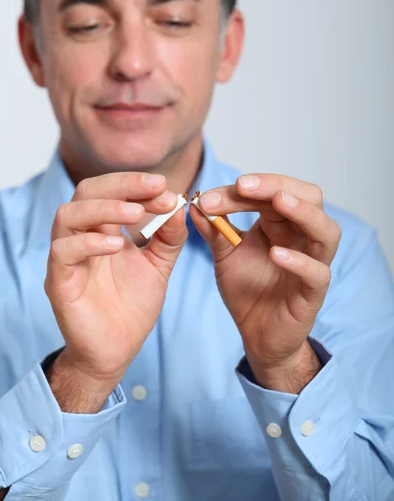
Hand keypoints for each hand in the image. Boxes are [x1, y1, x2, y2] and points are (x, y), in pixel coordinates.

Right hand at [44, 172, 186, 394]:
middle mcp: (81, 237)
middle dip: (122, 184)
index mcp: (102, 229)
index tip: (164, 187)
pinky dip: (90, 242)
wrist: (116, 351)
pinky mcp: (59, 282)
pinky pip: (63, 252)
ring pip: (68, 215)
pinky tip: (117, 246)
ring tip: (136, 214)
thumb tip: (177, 205)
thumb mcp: (158, 265)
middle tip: (155, 187)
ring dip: (105, 207)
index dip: (136, 184)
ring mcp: (67, 258)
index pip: (110, 190)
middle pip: (87, 191)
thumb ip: (168, 237)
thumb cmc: (132, 306)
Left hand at [190, 174, 340, 388]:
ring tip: (278, 201)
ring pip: (326, 231)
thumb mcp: (225, 255)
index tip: (208, 196)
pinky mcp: (313, 293)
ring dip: (304, 212)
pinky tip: (277, 254)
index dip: (242, 190)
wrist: (256, 334)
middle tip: (244, 185)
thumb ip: (213, 230)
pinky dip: (300, 261)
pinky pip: (317, 273)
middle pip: (308, 197)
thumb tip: (194, 203)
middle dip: (276, 185)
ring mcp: (312, 264)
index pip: (270, 193)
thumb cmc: (247, 290)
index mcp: (281, 223)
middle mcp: (301, 238)